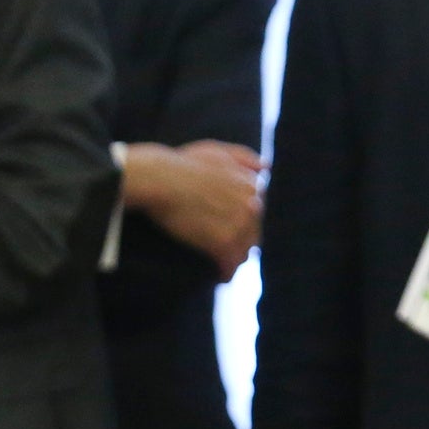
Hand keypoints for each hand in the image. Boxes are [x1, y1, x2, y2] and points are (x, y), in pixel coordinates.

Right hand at [121, 140, 263, 280]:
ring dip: (234, 260)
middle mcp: (253, 204)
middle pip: (253, 235)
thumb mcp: (218, 151)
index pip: (258, 214)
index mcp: (254, 185)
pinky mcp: (223, 242)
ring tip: (222, 265)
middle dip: (241, 244)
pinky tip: (219, 277)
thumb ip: (244, 158)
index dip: (244, 224)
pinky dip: (225, 273)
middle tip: (225, 252)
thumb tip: (266, 167)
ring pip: (244, 252)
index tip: (230, 230)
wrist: (162, 179)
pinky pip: (230, 265)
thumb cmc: (183, 164)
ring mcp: (239, 224)